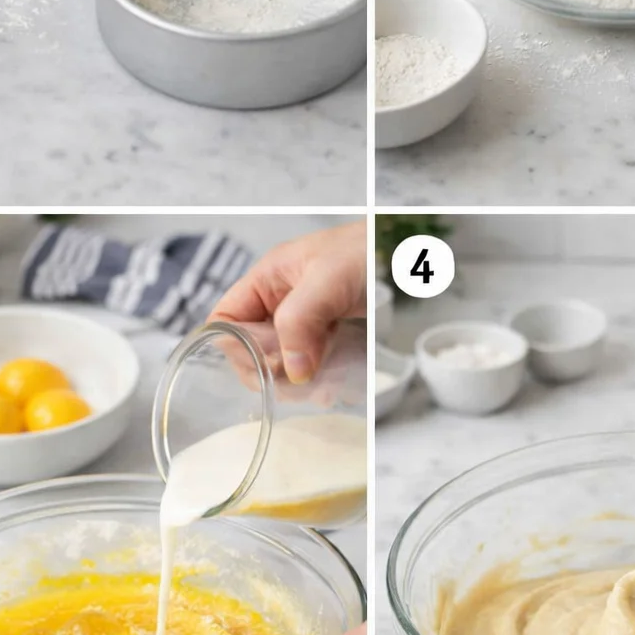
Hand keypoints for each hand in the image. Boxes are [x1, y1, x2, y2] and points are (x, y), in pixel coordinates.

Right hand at [210, 221, 365, 384]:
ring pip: (279, 360)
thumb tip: (291, 371)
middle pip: (250, 347)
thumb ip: (301, 320)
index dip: (236, 347)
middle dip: (268, 370)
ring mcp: (303, 318)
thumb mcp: (328, 278)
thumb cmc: (366, 248)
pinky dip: (315, 377)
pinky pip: (308, 362)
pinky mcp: (326, 332)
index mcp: (266, 280)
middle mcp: (279, 300)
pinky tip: (330, 388)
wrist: (409, 246)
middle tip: (298, 381)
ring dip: (294, 380)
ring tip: (320, 388)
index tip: (266, 365)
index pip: (225, 320)